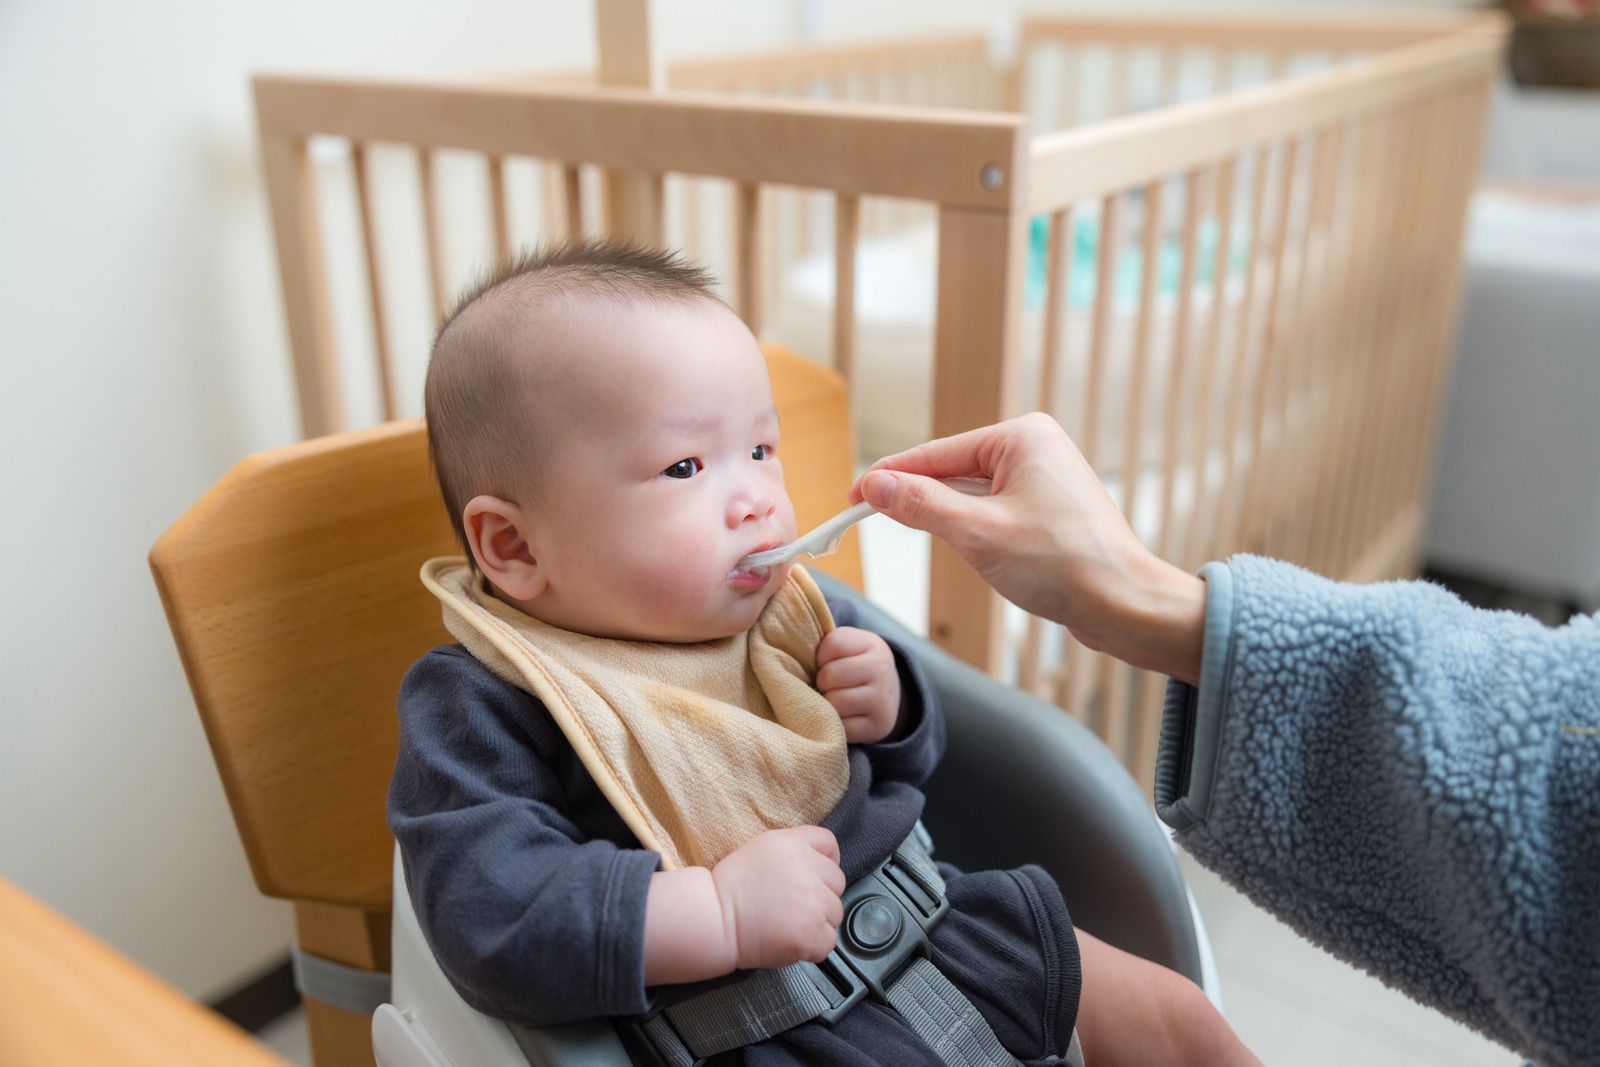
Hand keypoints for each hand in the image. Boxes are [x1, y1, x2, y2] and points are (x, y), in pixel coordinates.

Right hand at [711, 826, 844, 969]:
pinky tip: (788, 940)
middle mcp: (807, 868)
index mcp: (792, 843)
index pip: (829, 843)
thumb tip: (819, 864)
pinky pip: (828, 942)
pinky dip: (812, 947)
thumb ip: (793, 851)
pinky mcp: (813, 932)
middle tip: (791, 906)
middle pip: (837, 881)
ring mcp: (813, 901)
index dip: (825, 861)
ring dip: (817, 922)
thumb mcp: (761, 849)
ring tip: (786, 924)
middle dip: (820, 895)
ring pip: (835, 913)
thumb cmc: (730, 890)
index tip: (814, 876)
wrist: (714, 920)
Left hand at [816, 626, 902, 742]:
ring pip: (835, 702)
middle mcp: (881, 670)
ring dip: (826, 703)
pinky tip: (839, 716)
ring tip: (831, 699)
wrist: (886, 693)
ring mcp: (882, 699)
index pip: (832, 645)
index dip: (820, 656)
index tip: (825, 662)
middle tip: (826, 685)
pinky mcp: (878, 725)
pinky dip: (834, 723)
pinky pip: (842, 727)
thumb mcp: (846, 646)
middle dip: (821, 681)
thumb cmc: (853, 665)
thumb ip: (823, 644)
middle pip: (830, 675)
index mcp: (872, 645)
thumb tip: (791, 658)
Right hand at [849, 412, 1205, 684]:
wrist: (1125, 605)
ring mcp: (1045, 477)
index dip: (889, 477)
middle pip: (952, 472)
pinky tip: (984, 557)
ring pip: (972, 496)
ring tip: (955, 550)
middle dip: (924, 502)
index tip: (852, 497)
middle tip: (878, 525)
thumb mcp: (977, 533)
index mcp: (1022, 436)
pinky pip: (995, 512)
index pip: (936, 453)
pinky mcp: (1050, 508)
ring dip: (954, 523)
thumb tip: (874, 486)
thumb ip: (921, 505)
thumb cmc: (1063, 565)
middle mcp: (1035, 447)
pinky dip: (977, 532)